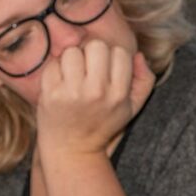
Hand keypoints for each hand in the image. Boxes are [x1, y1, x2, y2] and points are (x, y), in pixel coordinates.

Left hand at [36, 40, 154, 156]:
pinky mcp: (51, 94)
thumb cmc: (103, 125)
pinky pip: (53, 64)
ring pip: (72, 51)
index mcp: (118, 94)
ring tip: (73, 75)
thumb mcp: (132, 108)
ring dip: (72, 59)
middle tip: (88, 68)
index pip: (120, 52)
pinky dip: (55, 70)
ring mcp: (72, 92)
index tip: (106, 69)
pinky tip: (60, 83)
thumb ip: (145, 81)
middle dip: (91, 53)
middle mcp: (97, 92)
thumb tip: (139, 55)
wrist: (72, 149)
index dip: (112, 56)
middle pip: (96, 46)